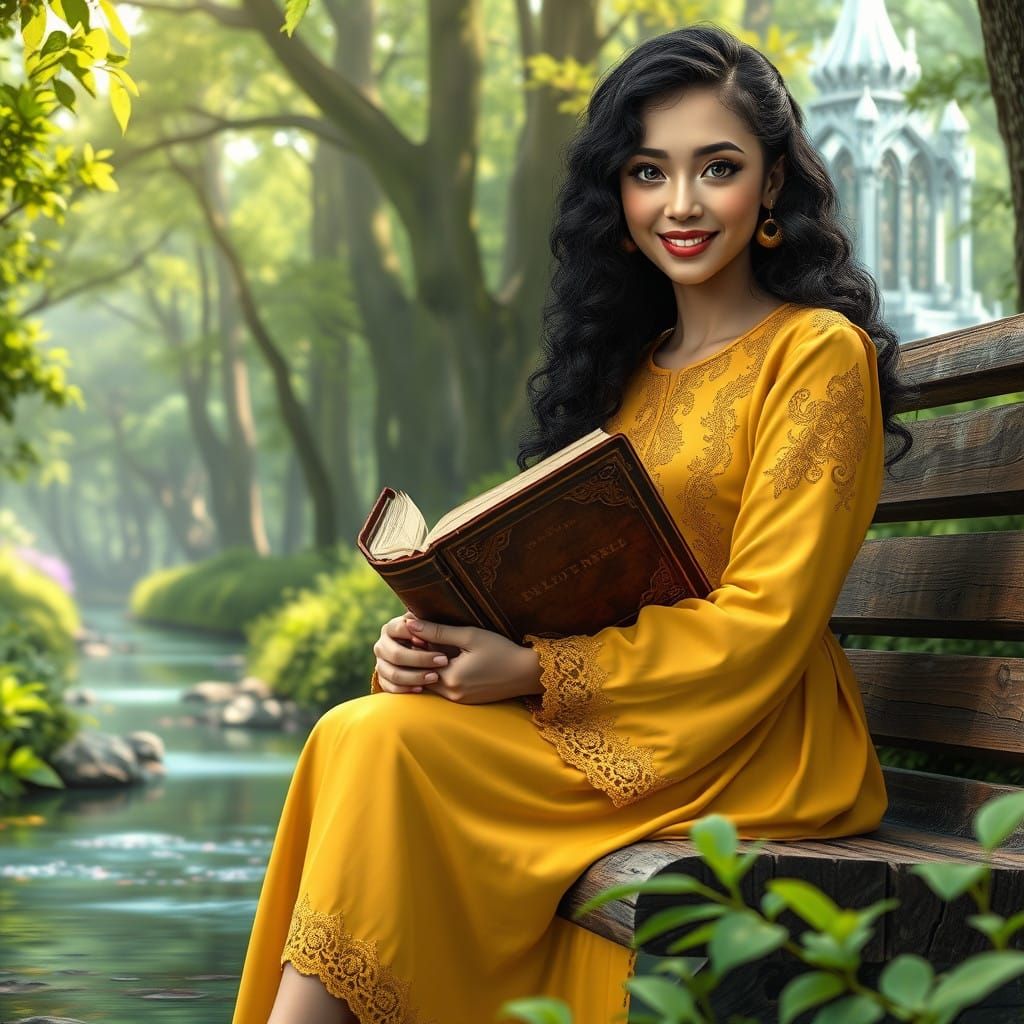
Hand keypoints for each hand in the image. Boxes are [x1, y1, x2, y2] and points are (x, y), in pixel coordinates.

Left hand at [373, 612, 542, 703]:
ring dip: (428, 667)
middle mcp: (452, 694)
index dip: (412, 645)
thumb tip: (410, 624)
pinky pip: (444, 689)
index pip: (417, 662)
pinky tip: (445, 659)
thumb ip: (439, 631)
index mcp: (450, 677)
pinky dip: (440, 675)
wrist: (527, 673)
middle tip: (416, 637)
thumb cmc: (501, 650)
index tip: (412, 629)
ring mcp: (459, 700)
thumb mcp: (470, 636)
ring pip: (431, 683)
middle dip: (417, 658)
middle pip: (421, 675)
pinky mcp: (466, 701)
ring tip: (429, 646)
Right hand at [373, 612, 453, 694]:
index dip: (414, 635)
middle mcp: (382, 645)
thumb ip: (426, 626)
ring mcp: (381, 664)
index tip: (429, 642)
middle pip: (396, 654)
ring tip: (435, 677)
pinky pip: (390, 688)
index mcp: (391, 628)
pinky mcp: (384, 680)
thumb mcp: (435, 629)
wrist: (432, 657)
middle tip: (443, 661)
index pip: (398, 629)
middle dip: (420, 659)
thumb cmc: (435, 638)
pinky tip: (422, 688)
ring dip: (415, 676)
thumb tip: (413, 624)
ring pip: (393, 673)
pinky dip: (405, 689)